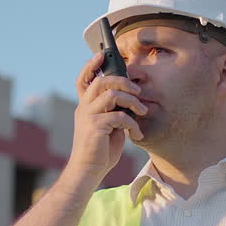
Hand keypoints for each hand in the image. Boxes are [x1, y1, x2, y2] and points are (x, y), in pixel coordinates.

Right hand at [66, 52, 146, 182]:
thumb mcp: (108, 127)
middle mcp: (84, 108)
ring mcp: (88, 116)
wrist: (88, 171)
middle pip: (101, 81)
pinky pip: (119, 116)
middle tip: (137, 92)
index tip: (101, 54)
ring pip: (112, 94)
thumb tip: (129, 100)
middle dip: (123, 81)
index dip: (91, 65)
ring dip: (132, 101)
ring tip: (142, 112)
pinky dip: (132, 124)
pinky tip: (136, 135)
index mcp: (85, 106)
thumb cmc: (100, 151)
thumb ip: (113, 111)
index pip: (83, 80)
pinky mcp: (95, 127)